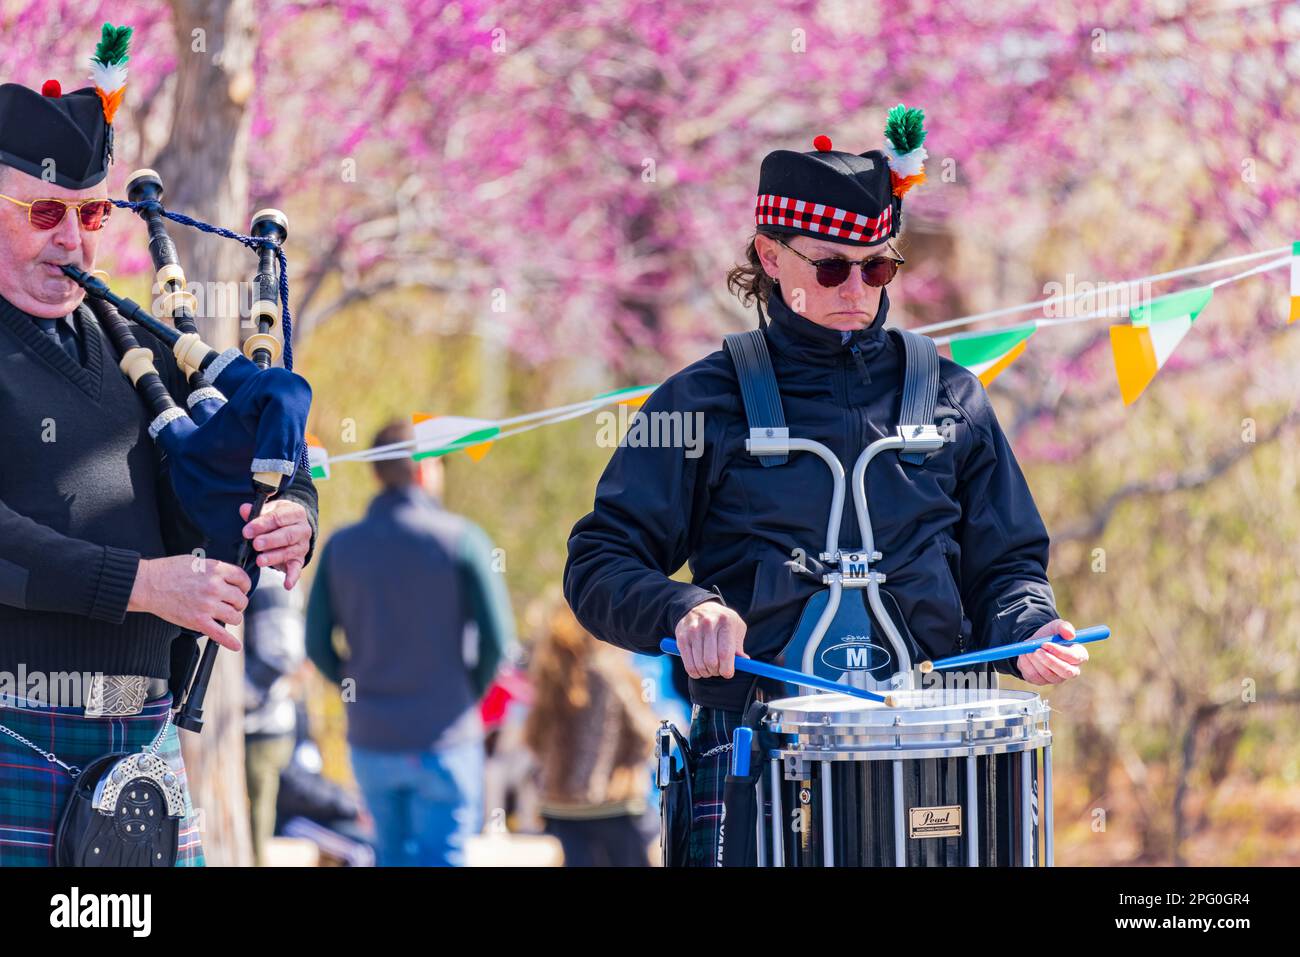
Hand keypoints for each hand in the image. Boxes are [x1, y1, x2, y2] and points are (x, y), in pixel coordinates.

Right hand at [127, 555, 249, 649]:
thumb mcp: (198, 561)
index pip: (243, 579)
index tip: (242, 590)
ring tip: (226, 616)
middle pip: (241, 599)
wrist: (148, 584)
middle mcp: (215, 587)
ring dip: (233, 617)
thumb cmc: (169, 571)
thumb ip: (215, 569)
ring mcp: (207, 605)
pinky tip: (235, 646)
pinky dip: (230, 642)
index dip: (244, 586)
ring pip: (235, 616)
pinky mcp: (198, 621)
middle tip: (231, 604)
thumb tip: (229, 578)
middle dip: (238, 603)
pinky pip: (220, 634)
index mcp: (216, 570)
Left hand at [240, 499, 310, 588]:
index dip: (262, 524)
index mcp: (295, 513)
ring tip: (260, 561)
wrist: (292, 526)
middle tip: (255, 544)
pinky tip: (287, 585)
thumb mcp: (268, 510)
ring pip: (289, 552)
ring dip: (274, 557)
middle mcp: (303, 529)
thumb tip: (244, 509)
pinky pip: (297, 569)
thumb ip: (255, 512)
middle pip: (288, 535)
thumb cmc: (277, 518)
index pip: (279, 517)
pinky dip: (292, 577)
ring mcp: (302, 545)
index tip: (246, 531)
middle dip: (271, 540)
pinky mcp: (300, 559)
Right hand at [674, 602, 747, 678]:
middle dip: (716, 671)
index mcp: (725, 622)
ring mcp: (693, 630)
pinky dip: (695, 672)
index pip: (725, 653)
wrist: (700, 607)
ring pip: (699, 665)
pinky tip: (700, 669)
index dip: (727, 669)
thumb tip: (744, 662)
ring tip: (710, 669)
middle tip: (718, 670)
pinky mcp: (682, 638)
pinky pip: (688, 664)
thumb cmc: (723, 622)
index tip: (728, 673)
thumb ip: (739, 646)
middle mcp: (708, 624)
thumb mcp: (736, 628)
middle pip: (711, 661)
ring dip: (706, 672)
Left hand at [1015, 619, 1087, 684]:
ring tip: (1028, 649)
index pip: (1075, 658)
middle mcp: (1071, 670)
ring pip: (1047, 674)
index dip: (1060, 651)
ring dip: (1035, 660)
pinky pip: (1034, 677)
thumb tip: (1070, 634)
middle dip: (1049, 660)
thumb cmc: (1050, 635)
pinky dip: (1026, 665)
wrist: (1034, 642)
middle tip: (1036, 650)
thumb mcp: (1056, 626)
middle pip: (1065, 671)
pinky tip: (1025, 655)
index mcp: (1079, 655)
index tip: (1045, 643)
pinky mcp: (1042, 681)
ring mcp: (1057, 678)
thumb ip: (1064, 627)